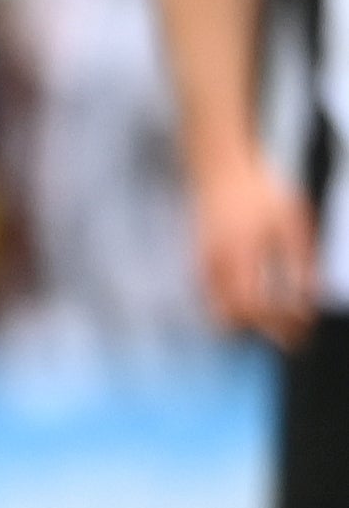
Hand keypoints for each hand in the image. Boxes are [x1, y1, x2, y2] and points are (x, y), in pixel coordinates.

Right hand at [192, 149, 317, 348]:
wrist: (221, 172)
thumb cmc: (261, 193)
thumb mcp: (291, 221)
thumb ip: (300, 261)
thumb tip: (308, 299)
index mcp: (240, 252)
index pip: (255, 304)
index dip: (280, 321)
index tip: (306, 326)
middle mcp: (216, 264)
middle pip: (233, 316)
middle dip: (265, 331)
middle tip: (294, 335)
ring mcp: (203, 265)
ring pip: (218, 312)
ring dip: (249, 325)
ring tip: (278, 324)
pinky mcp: (199, 264)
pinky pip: (212, 300)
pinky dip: (234, 312)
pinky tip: (257, 308)